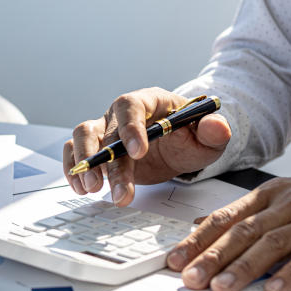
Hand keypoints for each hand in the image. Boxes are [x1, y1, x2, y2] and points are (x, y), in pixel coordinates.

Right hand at [63, 87, 231, 205]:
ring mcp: (104, 129)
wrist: (178, 144)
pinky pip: (74, 152)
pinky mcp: (96, 148)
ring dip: (84, 164)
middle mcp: (120, 113)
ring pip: (82, 137)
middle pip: (105, 130)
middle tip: (113, 187)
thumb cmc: (190, 135)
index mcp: (148, 101)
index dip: (130, 127)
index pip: (131, 105)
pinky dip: (73, 169)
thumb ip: (214, 131)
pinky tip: (82, 188)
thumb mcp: (208, 136)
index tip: (139, 153)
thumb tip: (217, 126)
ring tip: (93, 188)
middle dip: (107, 161)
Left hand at [167, 177, 290, 290]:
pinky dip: (290, 273)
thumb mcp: (275, 199)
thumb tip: (198, 223)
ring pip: (271, 244)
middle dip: (213, 256)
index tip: (175, 260)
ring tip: (221, 287)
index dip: (196, 240)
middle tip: (191, 278)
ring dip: (243, 268)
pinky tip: (272, 289)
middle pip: (242, 232)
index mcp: (265, 195)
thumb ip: (240, 214)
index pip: (223, 218)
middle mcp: (285, 204)